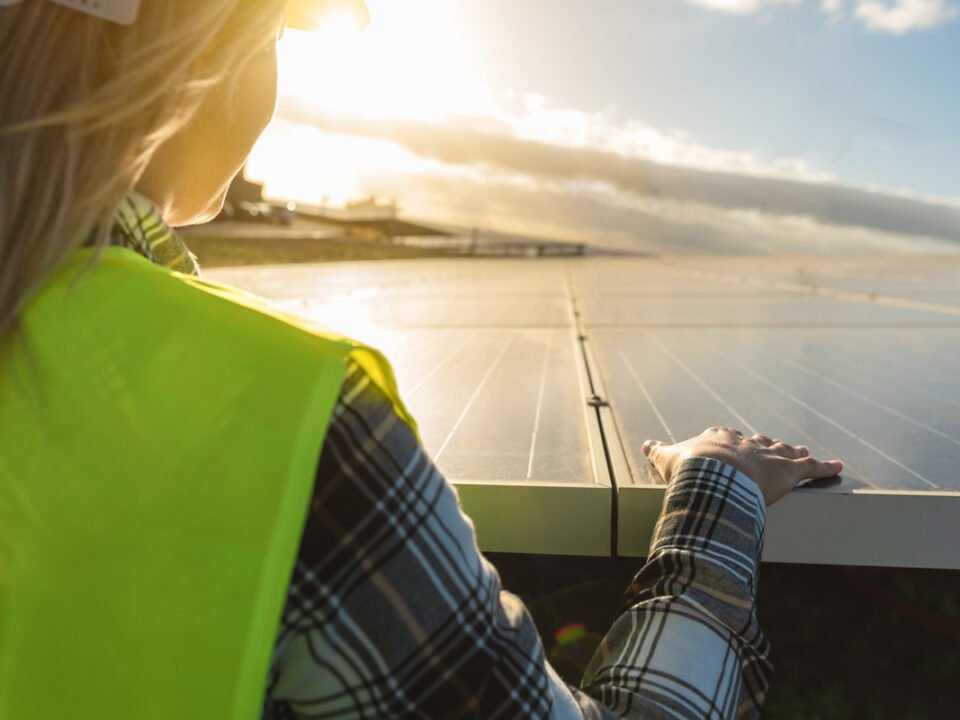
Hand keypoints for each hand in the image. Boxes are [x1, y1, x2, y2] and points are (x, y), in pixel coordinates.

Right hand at [642, 426, 842, 505]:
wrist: (711, 475)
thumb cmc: (688, 468)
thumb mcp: (667, 458)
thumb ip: (658, 451)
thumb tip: (646, 444)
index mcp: (719, 439)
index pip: (726, 436)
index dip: (730, 441)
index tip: (731, 442)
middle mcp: (746, 443)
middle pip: (759, 442)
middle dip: (766, 445)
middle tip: (773, 447)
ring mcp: (769, 456)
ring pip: (785, 452)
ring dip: (795, 453)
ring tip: (803, 451)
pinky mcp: (788, 471)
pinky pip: (812, 469)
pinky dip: (826, 468)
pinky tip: (839, 467)